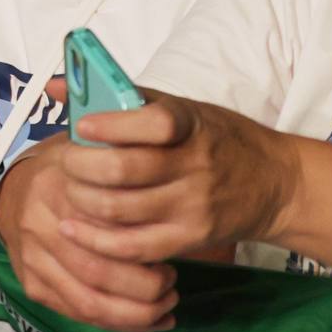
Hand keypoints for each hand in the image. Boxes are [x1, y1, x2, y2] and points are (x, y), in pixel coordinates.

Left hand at [2, 94, 294, 331]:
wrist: (275, 184)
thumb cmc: (219, 139)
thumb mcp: (183, 109)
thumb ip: (122, 97)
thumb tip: (57, 85)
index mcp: (192, 124)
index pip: (155, 122)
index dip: (112, 125)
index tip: (83, 127)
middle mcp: (194, 165)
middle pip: (124, 170)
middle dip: (81, 168)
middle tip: (66, 164)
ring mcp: (192, 205)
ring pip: (120, 209)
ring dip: (82, 201)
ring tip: (69, 192)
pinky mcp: (190, 238)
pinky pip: (134, 247)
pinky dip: (97, 241)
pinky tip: (75, 229)